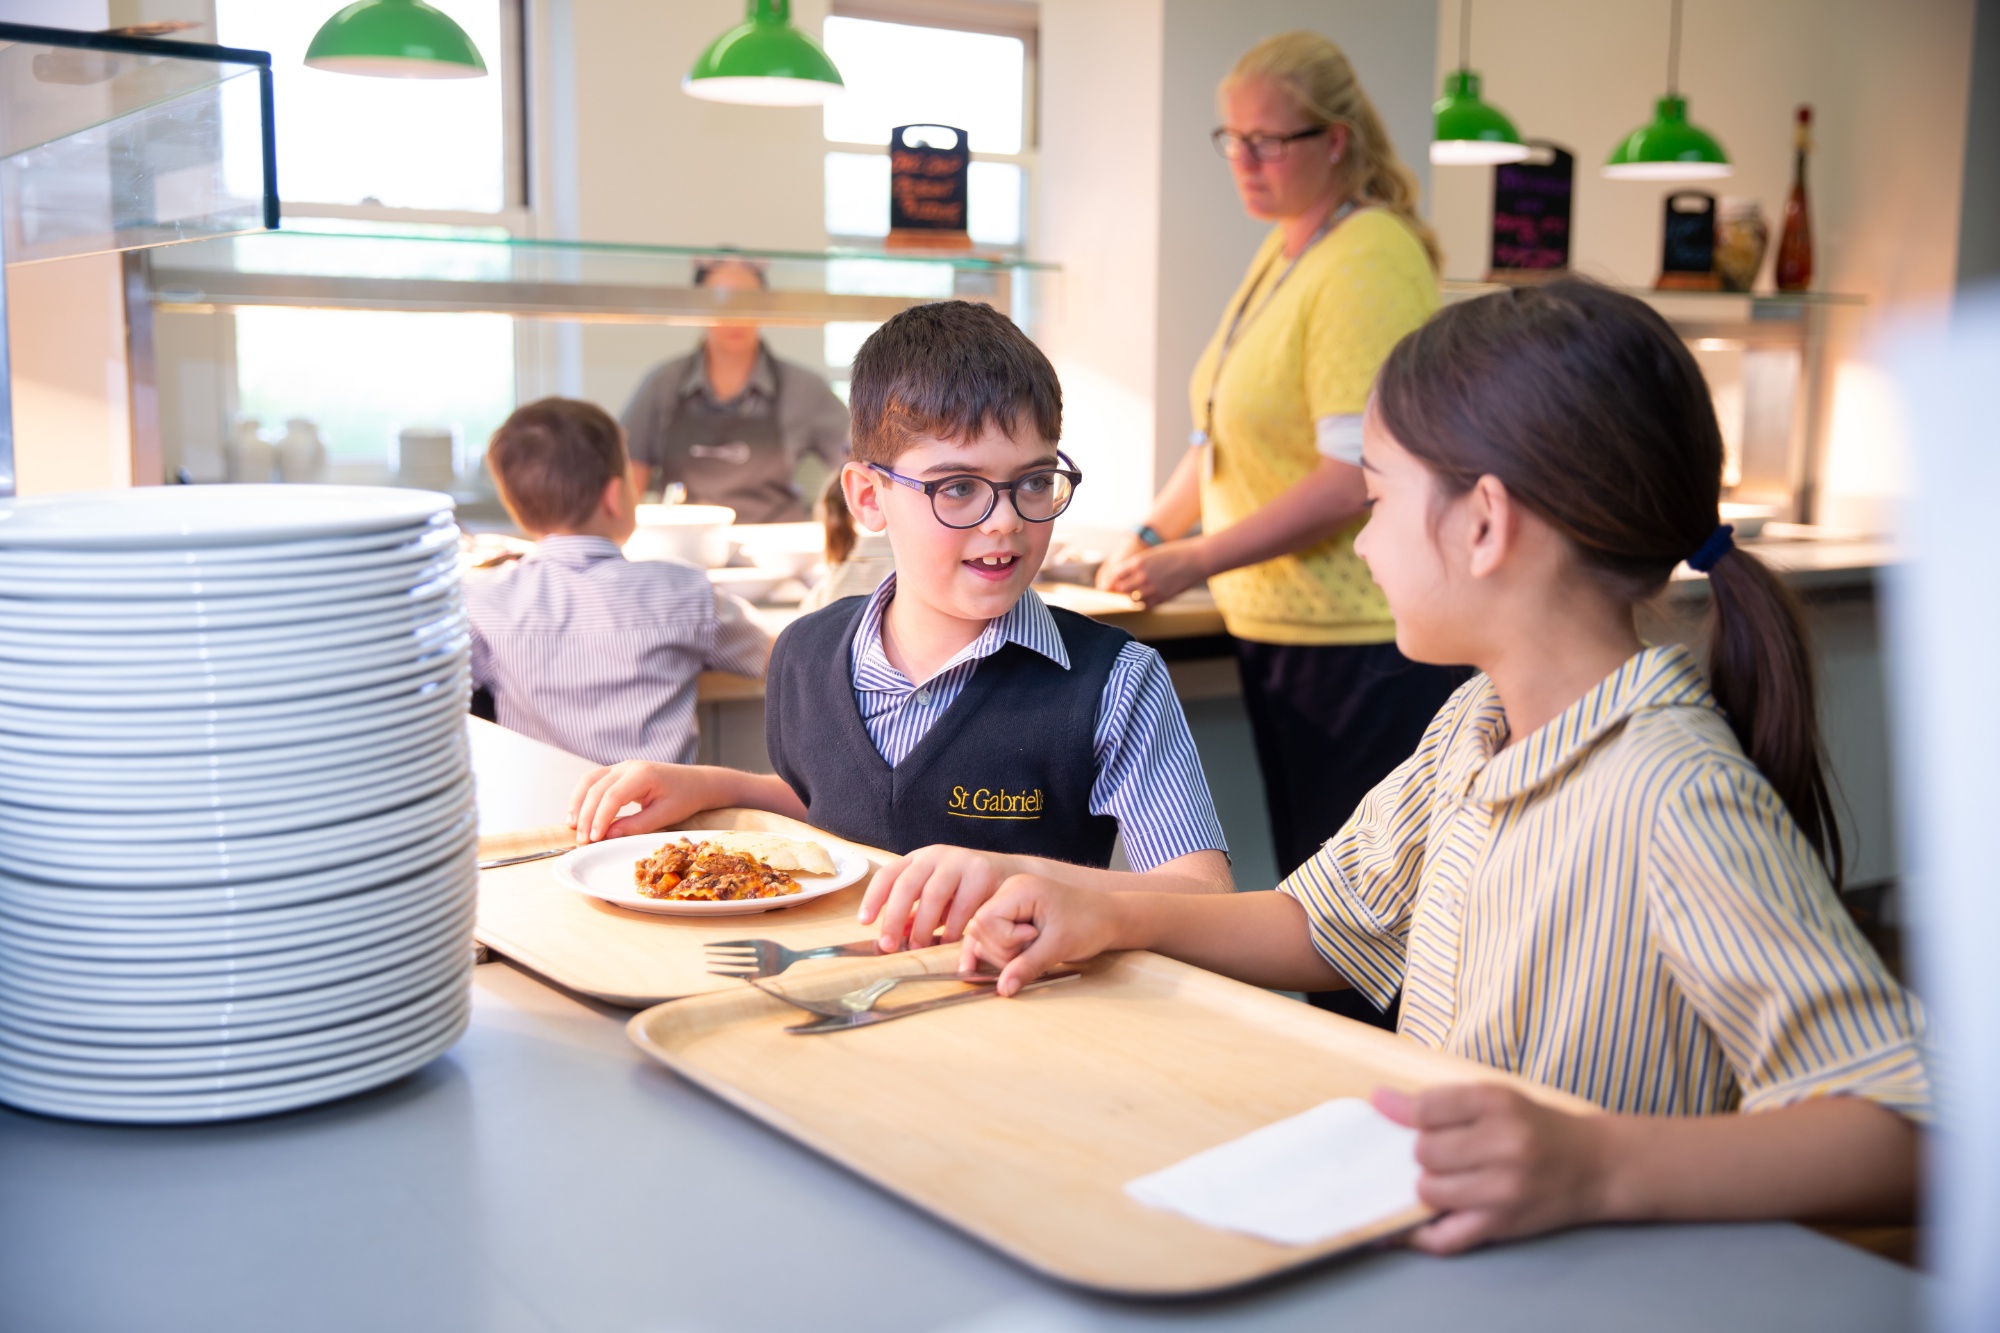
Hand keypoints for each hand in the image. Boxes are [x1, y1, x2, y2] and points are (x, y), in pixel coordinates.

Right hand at [568, 761, 713, 843]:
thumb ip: (636, 826)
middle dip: (585, 816)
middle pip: (596, 788)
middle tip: (581, 840)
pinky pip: (593, 781)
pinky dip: (582, 797)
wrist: (695, 782)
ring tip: (572, 827)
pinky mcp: (617, 772)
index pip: (612, 796)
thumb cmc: (684, 798)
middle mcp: (628, 766)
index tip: (593, 838)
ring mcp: (621, 766)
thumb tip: (608, 836)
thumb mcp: (664, 816)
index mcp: (642, 774)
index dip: (599, 818)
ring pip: (589, 781)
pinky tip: (578, 814)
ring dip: (577, 803)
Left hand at [859, 846, 1031, 951]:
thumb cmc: (966, 890)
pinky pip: (963, 903)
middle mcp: (935, 856)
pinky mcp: (982, 872)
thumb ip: (914, 915)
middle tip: (888, 946)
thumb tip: (890, 936)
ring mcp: (960, 861)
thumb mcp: (936, 899)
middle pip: (907, 884)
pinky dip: (953, 927)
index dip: (873, 898)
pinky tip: (948, 942)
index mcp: (918, 859)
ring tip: (919, 947)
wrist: (1011, 876)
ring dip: (924, 925)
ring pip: (934, 894)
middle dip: (894, 917)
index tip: (864, 922)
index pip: (888, 875)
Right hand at [960, 873, 1123, 994]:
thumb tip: (1003, 989)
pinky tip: (1008, 958)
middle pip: (979, 928)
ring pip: (982, 935)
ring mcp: (1008, 903)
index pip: (985, 918)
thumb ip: (1026, 967)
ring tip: (1033, 947)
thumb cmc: (1088, 923)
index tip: (1034, 938)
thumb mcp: (1058, 947)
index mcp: (1019, 889)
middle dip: (1003, 949)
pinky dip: (1000, 951)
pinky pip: (990, 937)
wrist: (1107, 918)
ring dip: (1003, 952)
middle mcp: (1008, 891)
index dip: (1004, 938)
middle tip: (1034, 947)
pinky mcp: (1011, 917)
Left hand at [1098, 540, 1209, 607]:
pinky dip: (1142, 603)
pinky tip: (1145, 598)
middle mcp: (1142, 576)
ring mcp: (1152, 589)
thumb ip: (1137, 565)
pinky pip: (1145, 605)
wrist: (1198, 559)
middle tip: (1120, 589)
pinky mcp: (1162, 598)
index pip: (1115, 575)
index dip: (1112, 579)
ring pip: (1131, 599)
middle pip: (1121, 588)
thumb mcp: (1152, 554)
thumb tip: (1123, 576)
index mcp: (1138, 562)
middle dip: (1119, 589)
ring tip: (1134, 593)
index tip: (1112, 582)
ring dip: (1130, 597)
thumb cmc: (1176, 553)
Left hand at [1371, 1084, 1611, 1253]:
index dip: (1401, 1111)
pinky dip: (1419, 1234)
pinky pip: (1444, 1238)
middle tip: (1436, 1151)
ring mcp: (1504, 1189)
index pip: (1426, 1107)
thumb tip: (1380, 1101)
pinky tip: (1407, 1225)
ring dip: (1425, 1186)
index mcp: (1498, 1103)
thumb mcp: (1496, 1100)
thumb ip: (1441, 1101)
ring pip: (1429, 1191)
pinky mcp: (1502, 1225)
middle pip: (1425, 1151)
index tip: (1386, 1108)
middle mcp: (1504, 1144)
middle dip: (1421, 1152)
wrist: (1595, 1165)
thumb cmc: (1536, 1128)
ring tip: (1440, 1178)